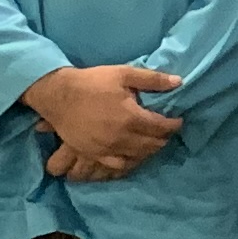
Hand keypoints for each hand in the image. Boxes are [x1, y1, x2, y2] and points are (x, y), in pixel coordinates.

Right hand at [25, 64, 183, 178]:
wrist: (59, 96)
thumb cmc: (92, 83)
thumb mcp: (123, 74)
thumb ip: (152, 79)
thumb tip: (179, 82)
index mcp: (131, 117)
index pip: (161, 127)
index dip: (173, 124)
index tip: (178, 120)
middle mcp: (121, 137)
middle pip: (152, 144)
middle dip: (164, 138)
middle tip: (167, 131)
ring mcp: (107, 148)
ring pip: (138, 156)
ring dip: (150, 150)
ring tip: (154, 141)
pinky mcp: (94, 154)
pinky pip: (118, 165)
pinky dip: (131, 161)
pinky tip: (134, 155)